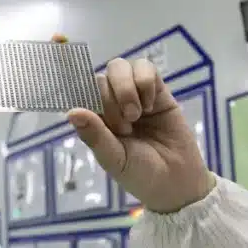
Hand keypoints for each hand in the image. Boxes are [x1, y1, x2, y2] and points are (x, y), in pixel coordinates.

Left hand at [67, 58, 215, 213]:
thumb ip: (94, 135)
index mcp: (95, 120)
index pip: (80, 93)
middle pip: (99, 78)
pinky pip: (144, 67)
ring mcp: (132, 94)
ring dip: (126, 89)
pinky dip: (145, 83)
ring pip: (119, 67)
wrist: (177, 180)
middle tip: (125, 128)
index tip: (85, 90)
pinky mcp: (156, 89)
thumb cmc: (139, 173)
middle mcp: (110, 104)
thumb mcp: (114, 158)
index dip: (81, 89)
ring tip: (137, 115)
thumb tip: (71, 111)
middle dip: (110, 100)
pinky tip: (151, 106)